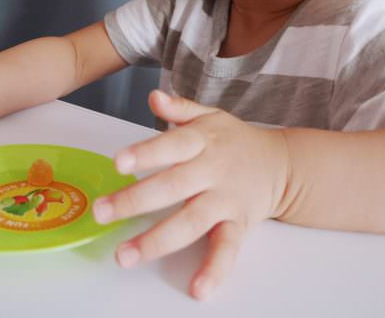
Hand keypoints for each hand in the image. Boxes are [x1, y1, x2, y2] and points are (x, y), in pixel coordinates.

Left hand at [92, 90, 288, 299]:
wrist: (282, 164)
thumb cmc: (234, 141)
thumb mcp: (210, 117)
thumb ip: (181, 109)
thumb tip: (154, 96)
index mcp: (203, 141)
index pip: (172, 145)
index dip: (146, 153)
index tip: (118, 162)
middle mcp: (213, 170)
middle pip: (174, 186)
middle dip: (136, 200)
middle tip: (102, 212)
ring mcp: (226, 200)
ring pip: (192, 221)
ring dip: (158, 240)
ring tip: (126, 256)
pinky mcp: (238, 225)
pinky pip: (227, 249)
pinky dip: (215, 270)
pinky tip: (199, 289)